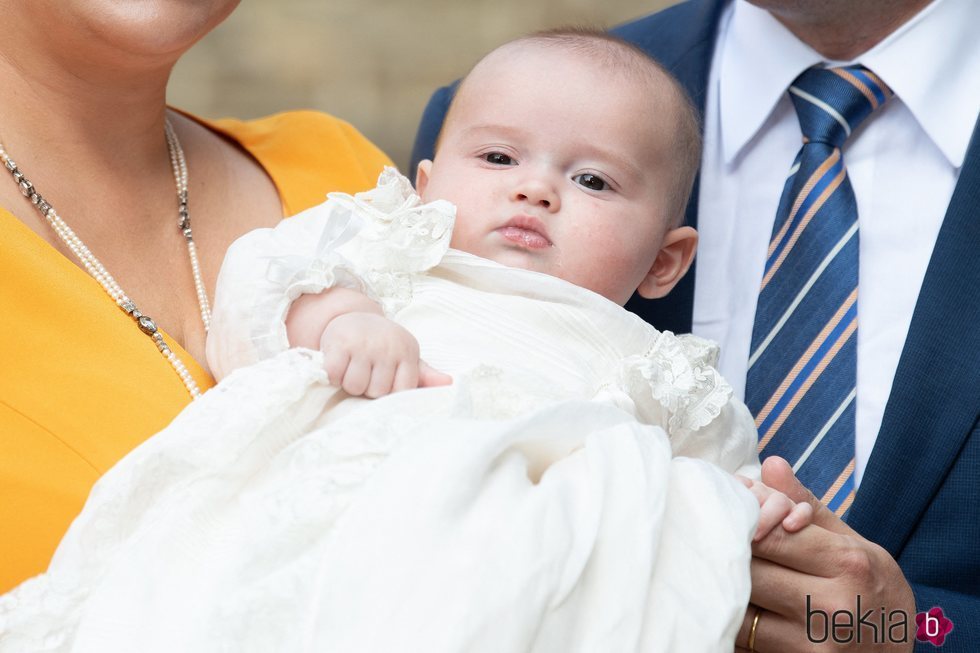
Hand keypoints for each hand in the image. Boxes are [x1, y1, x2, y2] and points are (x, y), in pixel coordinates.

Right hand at [320, 312, 451, 397]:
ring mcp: (363, 345)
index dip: (389, 394)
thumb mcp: (405, 356)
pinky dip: (332, 376)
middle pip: (376, 392)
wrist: (353, 316)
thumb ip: (424, 374)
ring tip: (351, 369)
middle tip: (365, 374)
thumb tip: (449, 384)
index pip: (401, 391)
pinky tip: (337, 366)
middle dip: (367, 389)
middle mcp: (387, 347)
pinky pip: (334, 376)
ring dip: (348, 384)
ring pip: (355, 386)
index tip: (384, 382)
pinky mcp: (340, 343)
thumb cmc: (383, 345)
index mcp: (407, 352)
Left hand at [734, 457, 914, 651]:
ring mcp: (811, 643)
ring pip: (738, 604)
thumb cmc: (873, 594)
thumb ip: (808, 506)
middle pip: (750, 568)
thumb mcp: (854, 544)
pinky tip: (731, 602)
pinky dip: (730, 617)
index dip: (744, 519)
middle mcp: (831, 605)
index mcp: (848, 564)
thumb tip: (770, 465)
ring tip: (718, 566)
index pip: (773, 533)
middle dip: (728, 549)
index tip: (731, 510)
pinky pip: (740, 638)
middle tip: (713, 534)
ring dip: (723, 584)